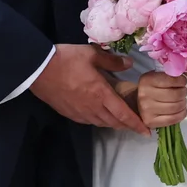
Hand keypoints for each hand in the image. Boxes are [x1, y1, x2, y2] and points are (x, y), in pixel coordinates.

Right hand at [30, 43, 147, 134]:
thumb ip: (112, 61)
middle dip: (126, 125)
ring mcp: (80, 113)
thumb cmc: (66, 60)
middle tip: (135, 125)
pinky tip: (98, 115)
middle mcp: (92, 108)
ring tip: (119, 120)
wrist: (39, 69)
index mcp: (101, 94)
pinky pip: (88, 121)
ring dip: (112, 123)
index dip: (136, 124)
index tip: (146, 132)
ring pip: (101, 123)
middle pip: (114, 122)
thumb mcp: (91, 54)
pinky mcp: (69, 113)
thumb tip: (129, 64)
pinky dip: (98, 120)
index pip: (123, 114)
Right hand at [134, 71, 186, 128]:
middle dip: (183, 92)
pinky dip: (182, 114)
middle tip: (183, 92)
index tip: (182, 82)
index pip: (171, 80)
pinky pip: (173, 119)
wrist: (137, 103)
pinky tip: (181, 110)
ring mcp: (147, 110)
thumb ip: (175, 73)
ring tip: (182, 100)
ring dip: (183, 103)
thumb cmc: (152, 88)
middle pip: (175, 95)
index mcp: (147, 80)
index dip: (181, 81)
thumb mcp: (159, 76)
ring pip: (175, 107)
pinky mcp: (150, 122)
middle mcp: (145, 95)